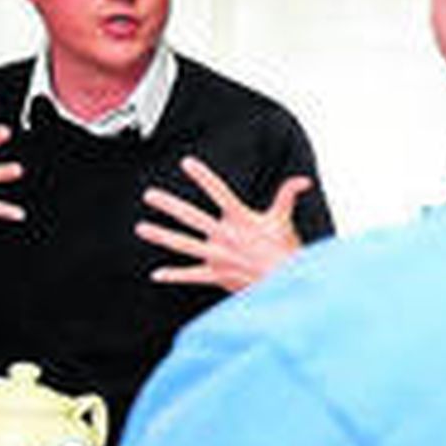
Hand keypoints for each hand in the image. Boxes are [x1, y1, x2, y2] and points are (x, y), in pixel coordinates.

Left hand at [137, 157, 313, 292]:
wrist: (284, 282)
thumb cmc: (285, 251)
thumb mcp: (285, 219)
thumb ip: (288, 195)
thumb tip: (303, 181)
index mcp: (241, 219)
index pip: (219, 192)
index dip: (202, 176)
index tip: (187, 163)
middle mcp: (225, 236)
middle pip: (191, 217)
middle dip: (169, 205)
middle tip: (150, 195)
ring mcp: (218, 256)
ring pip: (184, 244)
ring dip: (161, 235)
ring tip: (142, 228)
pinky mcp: (217, 275)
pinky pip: (191, 275)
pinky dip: (174, 275)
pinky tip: (157, 274)